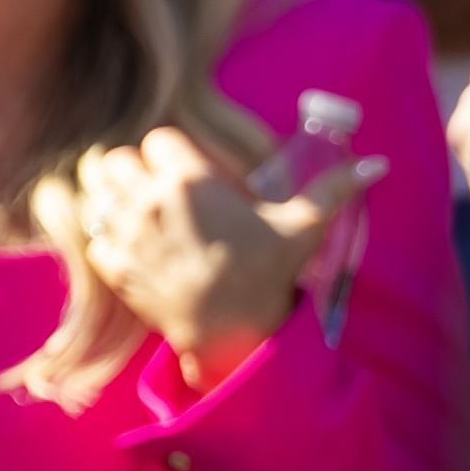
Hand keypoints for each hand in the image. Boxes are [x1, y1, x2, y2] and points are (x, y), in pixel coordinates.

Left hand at [73, 122, 377, 377]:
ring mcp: (124, 234)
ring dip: (110, 194)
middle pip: (116, 159)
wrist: (230, 332)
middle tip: (155, 184)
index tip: (187, 166)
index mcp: (189, 182)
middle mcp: (148, 202)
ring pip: (94, 191)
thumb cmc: (266, 274)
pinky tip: (128, 244)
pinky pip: (92, 235)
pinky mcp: (112, 267)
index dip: (171, 149)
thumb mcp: (302, 227)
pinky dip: (104, 237)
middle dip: (133, 166)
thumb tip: (377, 164)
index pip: (159, 138)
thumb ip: (334, 189)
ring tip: (135, 207)